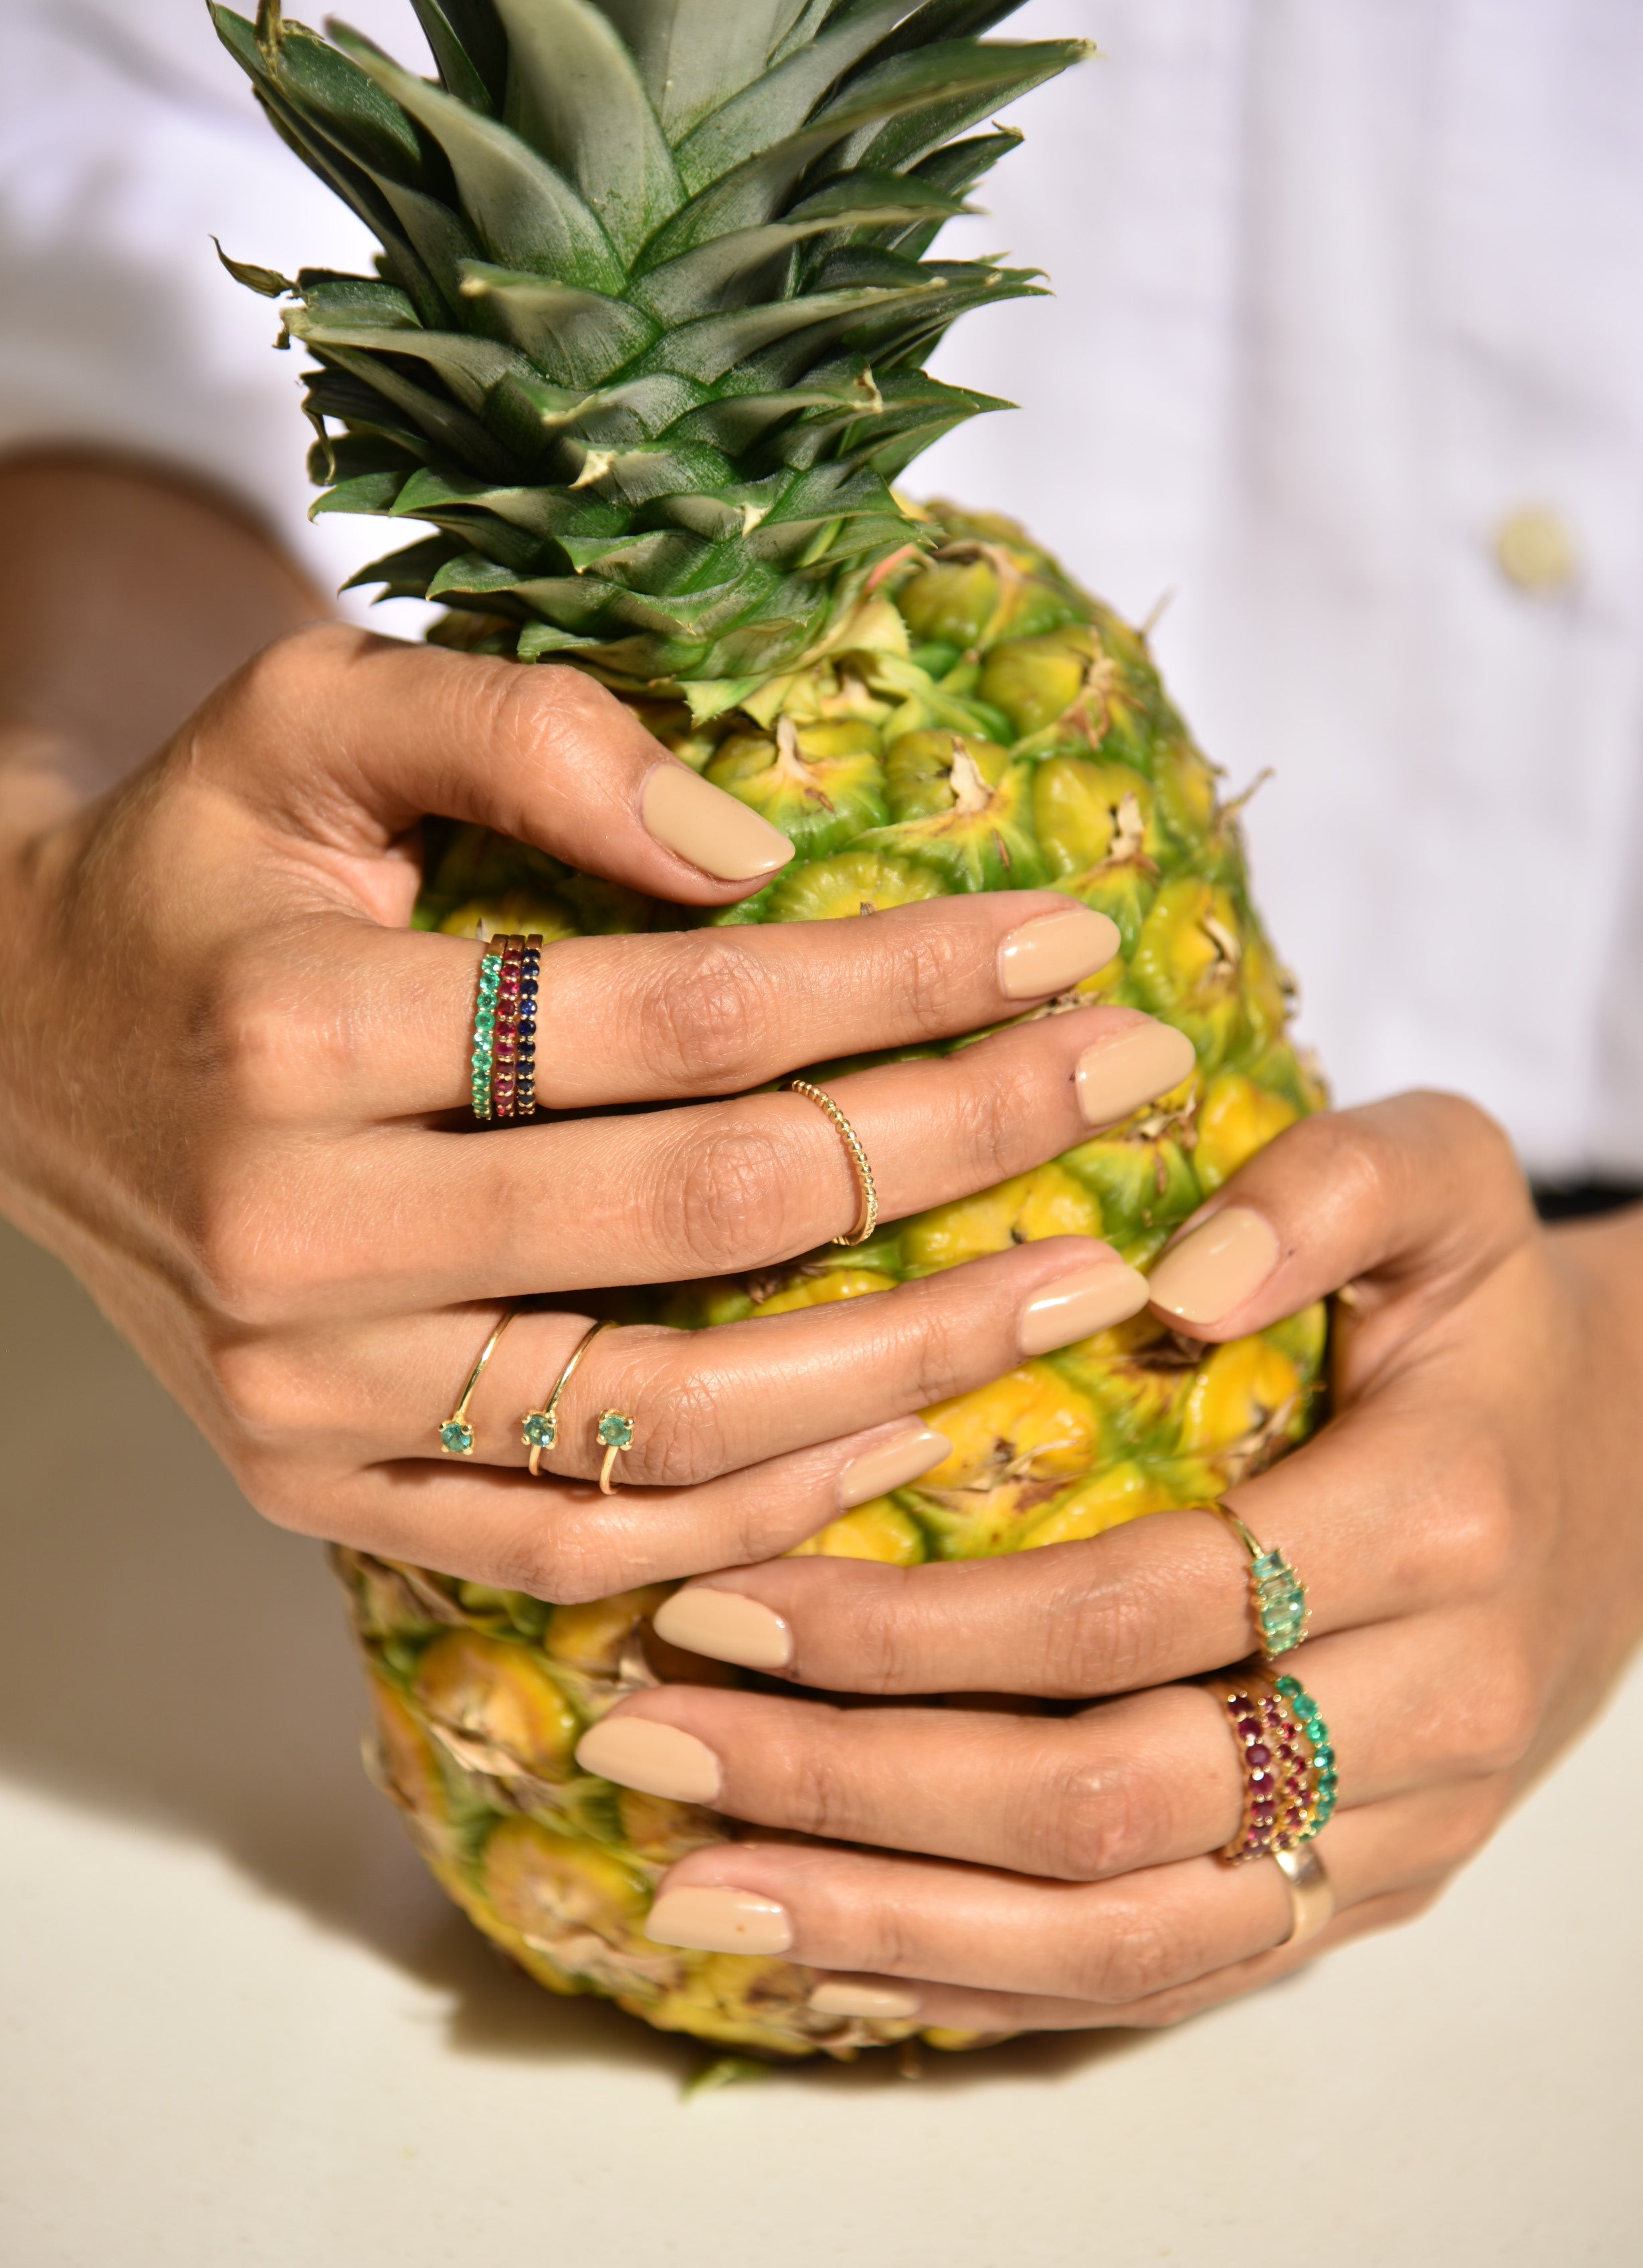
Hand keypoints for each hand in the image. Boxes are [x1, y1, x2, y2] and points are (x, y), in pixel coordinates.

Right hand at [0, 463, 1194, 1587]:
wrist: (25, 1058)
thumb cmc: (203, 876)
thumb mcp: (310, 719)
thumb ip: (521, 732)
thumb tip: (757, 856)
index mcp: (295, 1032)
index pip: (685, 1020)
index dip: (906, 982)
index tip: (1070, 942)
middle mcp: (297, 1240)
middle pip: (711, 1220)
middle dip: (961, 1148)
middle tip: (1138, 1084)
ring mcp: (307, 1407)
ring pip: (672, 1425)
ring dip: (910, 1361)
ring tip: (1083, 1285)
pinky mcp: (323, 1500)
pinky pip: (585, 1548)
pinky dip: (763, 1511)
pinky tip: (912, 1436)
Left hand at [573, 1095, 1642, 2033]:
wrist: (1633, 1487)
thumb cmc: (1488, 1320)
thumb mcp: (1455, 1182)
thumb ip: (1335, 1183)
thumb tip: (1175, 1272)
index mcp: (1434, 1526)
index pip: (1133, 1604)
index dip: (915, 1618)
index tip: (724, 1589)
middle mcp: (1423, 1716)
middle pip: (1102, 1796)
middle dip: (853, 1783)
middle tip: (649, 1740)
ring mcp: (1388, 1843)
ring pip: (1120, 1936)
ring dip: (889, 1922)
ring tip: (692, 1886)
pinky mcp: (1351, 1909)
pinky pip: (1160, 1982)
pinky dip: (984, 1986)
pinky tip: (828, 1958)